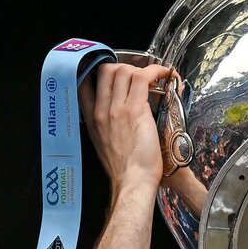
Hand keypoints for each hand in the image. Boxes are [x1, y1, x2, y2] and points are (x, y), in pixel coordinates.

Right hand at [79, 62, 171, 193]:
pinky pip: (143, 78)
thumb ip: (104, 127)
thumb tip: (113, 118)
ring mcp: (117, 108)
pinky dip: (156, 71)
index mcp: (92, 119)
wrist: (133, 181)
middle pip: (107, 70)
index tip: (112, 72)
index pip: (83, 83)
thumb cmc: (124, 170)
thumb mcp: (103, 145)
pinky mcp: (136, 110)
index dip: (97, 71)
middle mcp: (102, 110)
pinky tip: (164, 74)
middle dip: (124, 67)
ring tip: (153, 78)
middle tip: (138, 77)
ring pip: (124, 70)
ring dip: (141, 69)